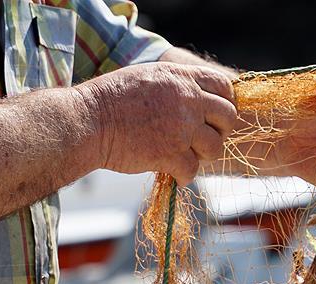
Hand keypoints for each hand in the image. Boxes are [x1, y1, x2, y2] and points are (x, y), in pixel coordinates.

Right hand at [76, 62, 237, 184]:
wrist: (87, 121)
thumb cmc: (112, 100)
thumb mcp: (149, 76)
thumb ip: (177, 85)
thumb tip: (198, 98)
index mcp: (181, 77)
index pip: (224, 86)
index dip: (225, 102)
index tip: (215, 116)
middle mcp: (187, 100)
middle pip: (228, 118)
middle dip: (220, 131)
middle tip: (202, 140)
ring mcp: (181, 128)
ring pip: (215, 147)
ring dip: (203, 155)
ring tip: (186, 156)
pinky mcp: (170, 154)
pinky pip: (193, 170)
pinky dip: (184, 175)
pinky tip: (173, 172)